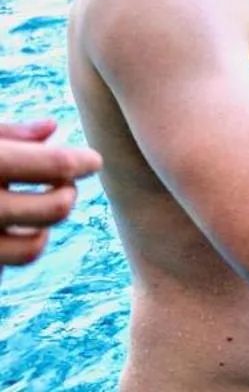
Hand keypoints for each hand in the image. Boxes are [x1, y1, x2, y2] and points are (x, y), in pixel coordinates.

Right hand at [0, 119, 100, 274]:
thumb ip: (8, 134)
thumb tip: (52, 128)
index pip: (57, 165)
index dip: (83, 161)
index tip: (92, 160)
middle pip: (57, 208)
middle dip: (67, 194)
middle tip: (62, 185)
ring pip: (33, 249)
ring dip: (43, 228)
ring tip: (33, 210)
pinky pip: (3, 267)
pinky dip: (13, 249)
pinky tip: (8, 230)